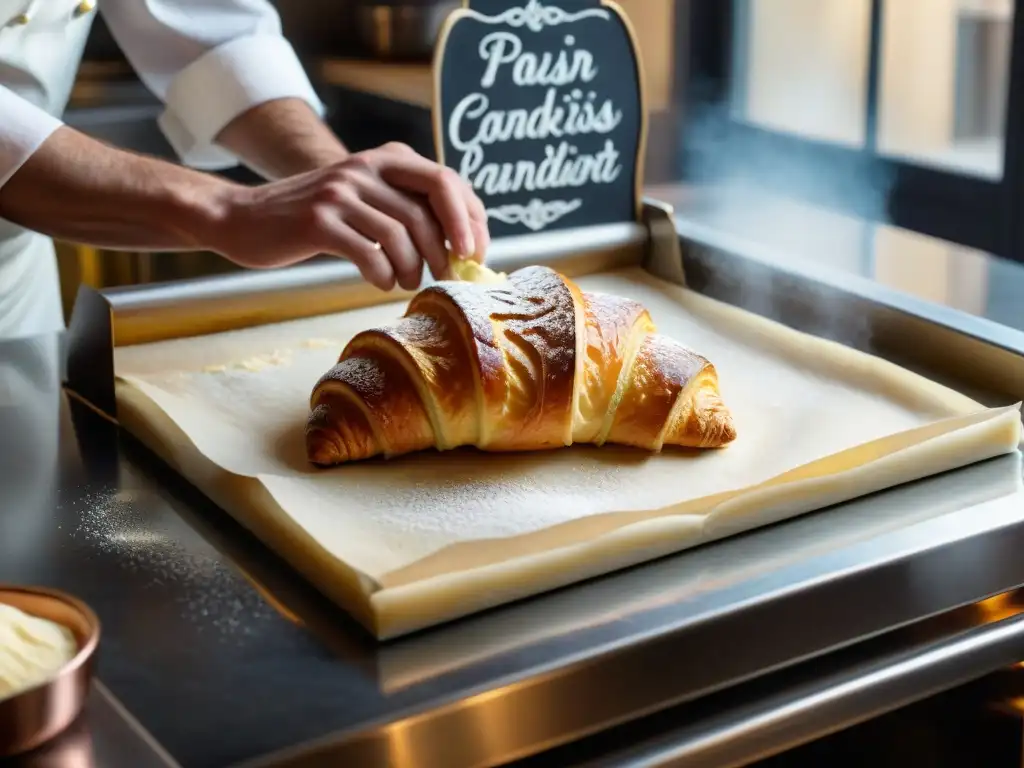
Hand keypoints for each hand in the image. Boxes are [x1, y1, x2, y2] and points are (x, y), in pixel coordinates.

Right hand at [212, 142, 489, 290]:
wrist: (242, 218)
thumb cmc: (315, 219)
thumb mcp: (363, 197)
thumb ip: (405, 207)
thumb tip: (462, 246)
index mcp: (384, 158)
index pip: (446, 180)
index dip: (471, 218)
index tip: (476, 253)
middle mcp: (364, 168)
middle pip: (428, 209)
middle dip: (447, 250)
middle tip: (447, 275)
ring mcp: (339, 192)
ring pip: (401, 235)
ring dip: (414, 268)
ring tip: (406, 281)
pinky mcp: (317, 221)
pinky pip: (369, 253)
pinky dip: (383, 275)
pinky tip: (380, 282)